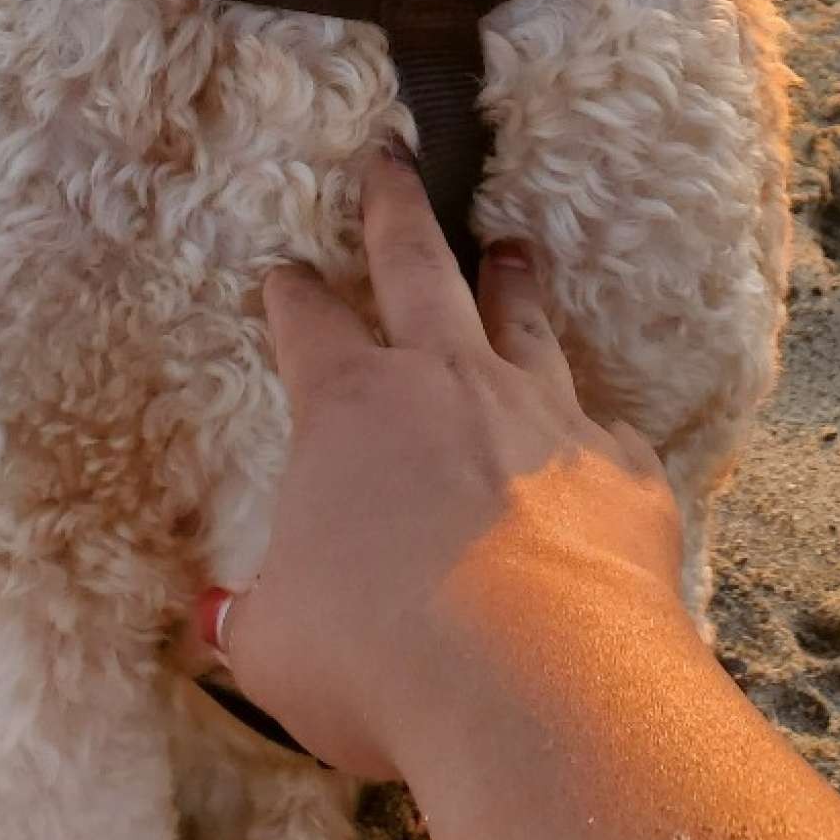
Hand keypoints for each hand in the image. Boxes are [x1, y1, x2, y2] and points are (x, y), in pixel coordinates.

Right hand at [192, 149, 691, 778]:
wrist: (536, 682)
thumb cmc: (378, 658)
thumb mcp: (276, 649)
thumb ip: (250, 621)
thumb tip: (218, 618)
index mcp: (350, 409)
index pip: (307, 327)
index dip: (291, 297)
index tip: (284, 271)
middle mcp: (448, 384)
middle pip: (417, 268)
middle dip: (396, 209)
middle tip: (392, 157)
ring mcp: (544, 416)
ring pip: (524, 324)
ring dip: (513, 283)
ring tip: (513, 246)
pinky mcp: (621, 470)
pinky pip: (607, 435)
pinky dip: (595, 435)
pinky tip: (601, 439)